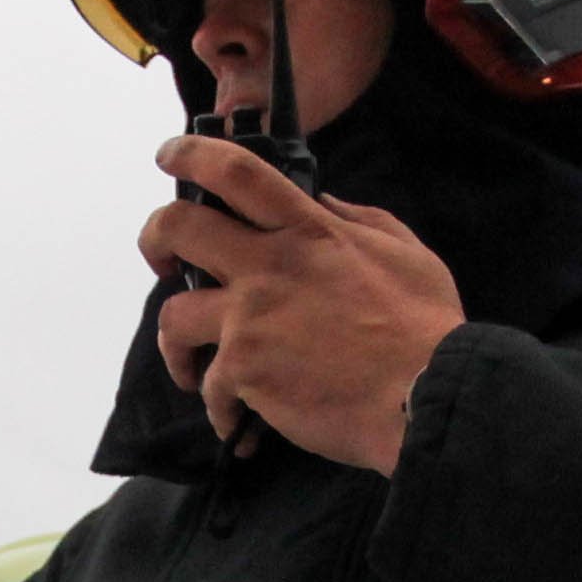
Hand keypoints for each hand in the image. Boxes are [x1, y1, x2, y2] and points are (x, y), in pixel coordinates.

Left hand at [137, 135, 468, 472]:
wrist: (427, 395)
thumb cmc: (426, 328)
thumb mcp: (404, 252)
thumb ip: (358, 221)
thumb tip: (325, 201)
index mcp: (309, 230)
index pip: (237, 173)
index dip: (193, 155)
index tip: (170, 155)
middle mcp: (269, 265)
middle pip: (178, 230)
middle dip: (155, 240)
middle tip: (161, 259)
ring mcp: (250, 317)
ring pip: (174, 318)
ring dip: (177, 346)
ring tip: (191, 367)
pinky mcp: (244, 370)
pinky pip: (210, 388)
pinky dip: (222, 411)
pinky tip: (240, 427)